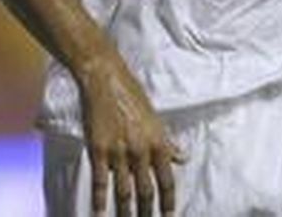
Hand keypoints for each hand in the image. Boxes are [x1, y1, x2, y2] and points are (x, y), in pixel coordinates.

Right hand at [76, 55, 184, 215]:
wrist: (104, 77)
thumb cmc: (131, 92)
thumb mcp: (155, 117)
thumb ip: (167, 140)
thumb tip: (182, 157)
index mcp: (159, 143)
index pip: (167, 181)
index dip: (168, 203)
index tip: (169, 216)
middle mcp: (142, 151)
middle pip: (147, 191)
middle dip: (148, 213)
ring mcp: (120, 152)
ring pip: (125, 191)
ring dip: (126, 212)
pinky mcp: (99, 148)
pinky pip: (100, 180)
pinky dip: (100, 200)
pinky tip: (99, 213)